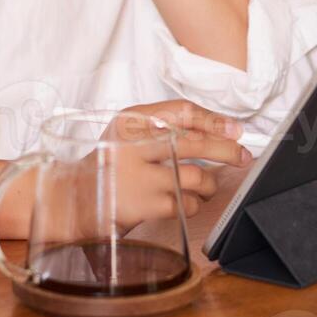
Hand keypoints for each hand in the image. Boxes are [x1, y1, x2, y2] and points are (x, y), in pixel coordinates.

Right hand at [75, 101, 252, 234]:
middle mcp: (132, 145)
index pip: (181, 112)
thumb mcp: (128, 135)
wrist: (74, 200)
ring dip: (209, 184)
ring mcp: (138, 177)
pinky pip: (186, 203)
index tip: (234, 129)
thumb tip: (219, 129)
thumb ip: (164, 127)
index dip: (214, 120)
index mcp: (130, 121)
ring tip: (205, 185)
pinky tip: (187, 201)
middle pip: (193, 143)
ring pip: (196, 177)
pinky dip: (195, 204)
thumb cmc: (110, 165)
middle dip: (225, 150)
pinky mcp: (143, 205)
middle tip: (242, 156)